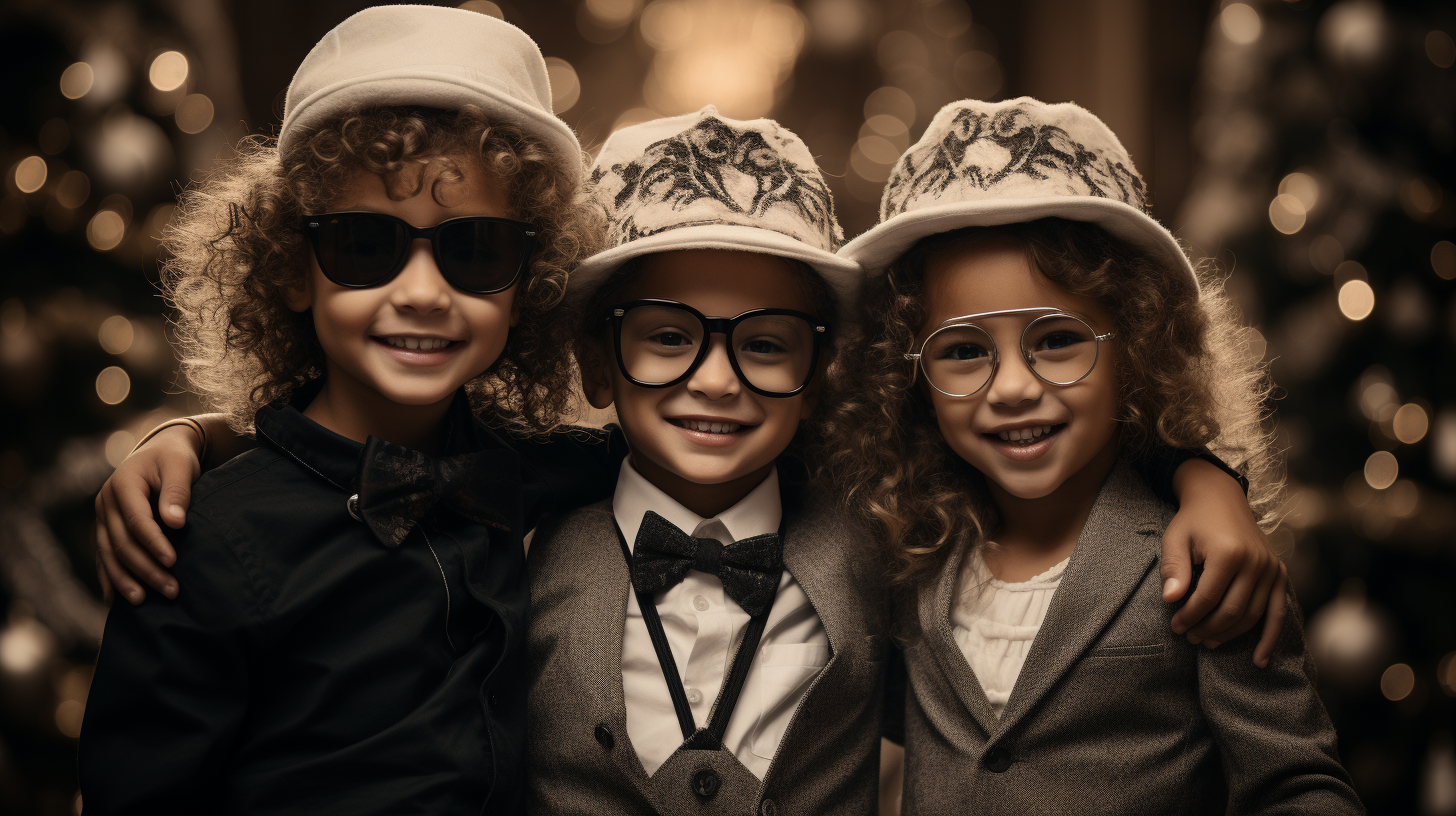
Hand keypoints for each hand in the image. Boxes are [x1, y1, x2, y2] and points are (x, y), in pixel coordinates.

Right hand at [93, 425, 202, 603]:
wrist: (160, 452)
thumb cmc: (174, 459)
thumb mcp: (180, 466)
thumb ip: (178, 491)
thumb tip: (176, 522)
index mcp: (122, 484)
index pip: (136, 520)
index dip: (153, 543)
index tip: (173, 561)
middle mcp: (105, 503)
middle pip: (121, 543)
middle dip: (145, 569)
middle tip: (171, 590)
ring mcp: (102, 518)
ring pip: (108, 554)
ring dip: (125, 580)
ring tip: (143, 602)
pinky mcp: (105, 529)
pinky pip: (103, 558)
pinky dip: (109, 579)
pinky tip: (115, 603)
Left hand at [1161, 458, 1286, 667]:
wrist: (1220, 498)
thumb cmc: (1193, 521)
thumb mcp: (1175, 539)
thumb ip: (1173, 569)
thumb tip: (1171, 600)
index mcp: (1229, 553)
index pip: (1208, 598)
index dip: (1189, 617)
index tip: (1175, 626)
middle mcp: (1256, 562)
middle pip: (1232, 612)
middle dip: (1208, 629)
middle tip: (1189, 637)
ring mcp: (1271, 569)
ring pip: (1252, 616)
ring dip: (1230, 635)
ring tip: (1207, 641)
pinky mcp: (1279, 573)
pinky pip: (1278, 611)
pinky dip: (1269, 637)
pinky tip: (1259, 660)